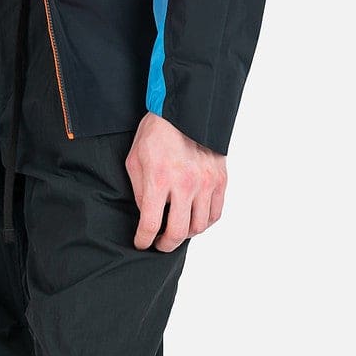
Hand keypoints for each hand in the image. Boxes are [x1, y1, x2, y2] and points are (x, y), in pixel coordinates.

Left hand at [125, 111, 226, 249]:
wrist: (185, 111)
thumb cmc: (156, 133)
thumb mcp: (135, 160)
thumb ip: (139, 191)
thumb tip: (146, 214)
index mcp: (159, 179)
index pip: (151, 224)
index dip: (143, 239)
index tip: (141, 243)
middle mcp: (185, 184)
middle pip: (178, 232)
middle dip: (165, 244)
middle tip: (160, 244)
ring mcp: (206, 183)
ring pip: (199, 226)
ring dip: (186, 234)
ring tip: (177, 230)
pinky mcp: (220, 180)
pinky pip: (215, 213)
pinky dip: (204, 222)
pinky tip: (194, 220)